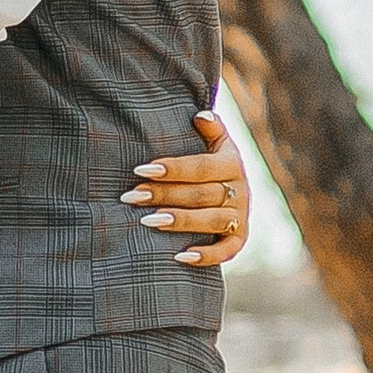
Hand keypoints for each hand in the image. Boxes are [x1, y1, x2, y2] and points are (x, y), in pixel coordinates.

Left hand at [122, 110, 250, 267]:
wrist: (231, 191)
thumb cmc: (210, 163)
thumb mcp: (215, 142)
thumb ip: (210, 128)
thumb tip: (200, 116)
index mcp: (233, 163)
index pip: (201, 167)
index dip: (172, 168)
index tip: (141, 169)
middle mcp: (241, 191)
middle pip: (201, 194)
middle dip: (164, 195)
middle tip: (131, 197)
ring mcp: (241, 217)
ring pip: (212, 220)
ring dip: (180, 221)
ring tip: (148, 220)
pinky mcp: (240, 240)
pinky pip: (227, 250)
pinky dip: (206, 255)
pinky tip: (179, 256)